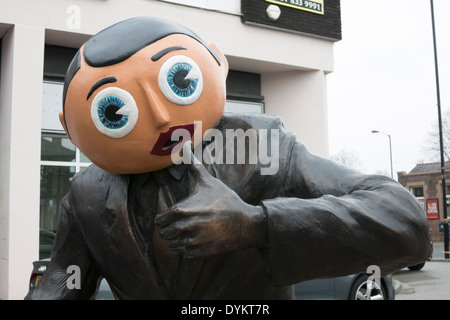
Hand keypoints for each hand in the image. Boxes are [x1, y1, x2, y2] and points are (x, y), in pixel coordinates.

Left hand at [155, 142, 267, 258]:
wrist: (246, 223)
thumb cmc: (225, 200)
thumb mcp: (208, 181)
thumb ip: (192, 164)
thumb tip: (184, 145)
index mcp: (181, 210)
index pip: (159, 221)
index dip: (165, 218)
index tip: (176, 216)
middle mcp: (184, 227)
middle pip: (164, 234)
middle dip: (170, 230)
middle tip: (183, 224)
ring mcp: (192, 242)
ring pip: (172, 246)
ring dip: (177, 240)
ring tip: (190, 232)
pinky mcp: (199, 253)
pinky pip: (183, 254)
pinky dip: (187, 250)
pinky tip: (198, 240)